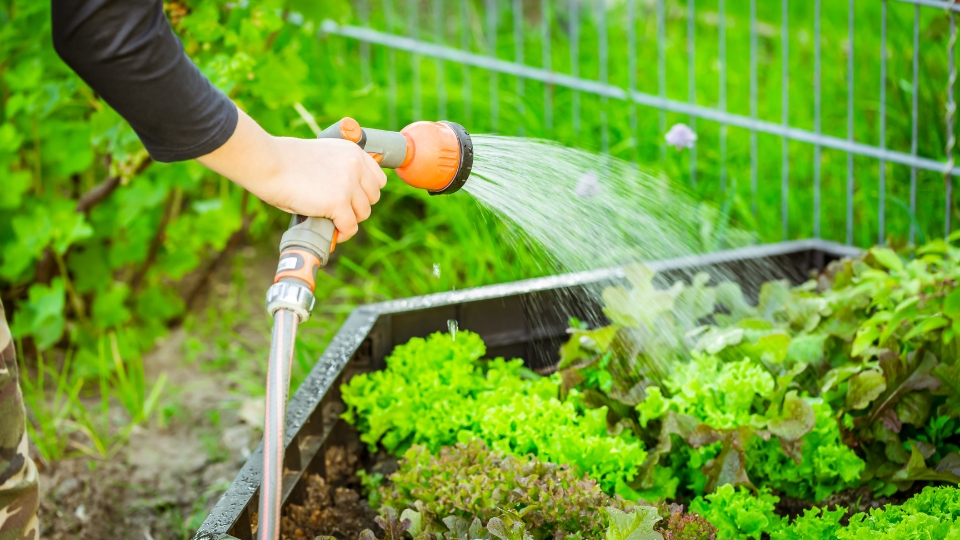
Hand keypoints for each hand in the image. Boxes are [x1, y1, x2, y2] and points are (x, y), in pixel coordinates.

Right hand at [197, 107, 386, 241]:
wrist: (269, 163)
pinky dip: (342, 234)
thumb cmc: (286, 161)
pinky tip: (333, 232)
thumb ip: (340, 170)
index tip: (353, 201)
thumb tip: (349, 197)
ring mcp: (348, 184)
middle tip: (339, 213)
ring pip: (363, 214)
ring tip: (333, 222)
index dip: (366, 193)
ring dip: (349, 220)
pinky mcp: (338, 202)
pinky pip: (350, 227)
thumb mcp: (323, 156)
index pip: (378, 179)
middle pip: (373, 198)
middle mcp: (355, 166)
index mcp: (353, 152)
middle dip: (357, 207)